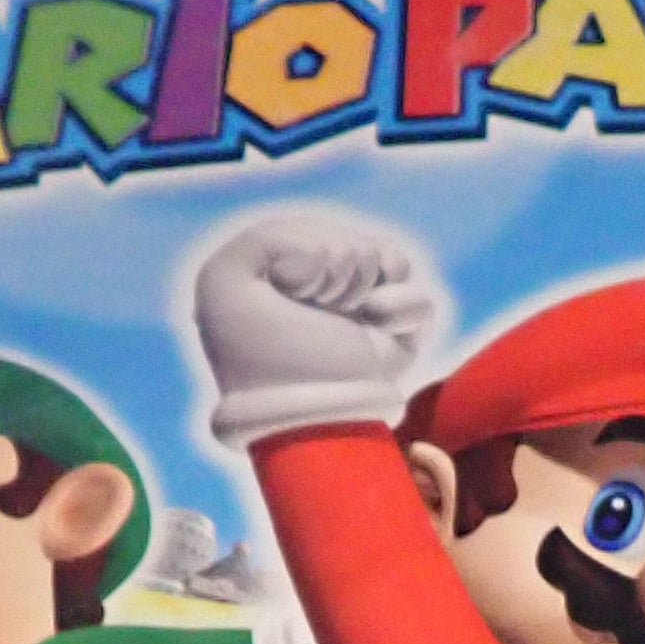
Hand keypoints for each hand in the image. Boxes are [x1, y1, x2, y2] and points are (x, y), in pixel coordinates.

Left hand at [192, 211, 435, 446]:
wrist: (307, 413)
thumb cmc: (261, 355)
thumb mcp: (224, 281)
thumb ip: (266, 236)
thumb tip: (338, 264)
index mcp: (278, 282)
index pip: (309, 230)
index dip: (303, 248)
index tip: (282, 288)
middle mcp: (320, 298)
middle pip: (350, 240)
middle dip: (336, 266)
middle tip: (316, 306)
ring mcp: (361, 318)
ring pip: (386, 259)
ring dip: (363, 279)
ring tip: (349, 312)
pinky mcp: (397, 342)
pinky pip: (420, 299)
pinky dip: (401, 305)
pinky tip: (376, 319)